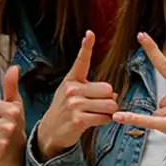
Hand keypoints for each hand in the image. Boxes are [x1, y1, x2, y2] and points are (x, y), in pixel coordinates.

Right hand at [33, 31, 115, 157]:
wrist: (51, 131)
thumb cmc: (65, 110)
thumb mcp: (71, 93)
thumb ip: (92, 89)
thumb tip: (114, 93)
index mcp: (71, 80)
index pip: (81, 60)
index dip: (86, 46)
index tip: (90, 33)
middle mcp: (72, 90)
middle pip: (108, 89)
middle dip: (108, 99)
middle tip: (96, 105)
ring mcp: (74, 105)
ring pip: (110, 104)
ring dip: (109, 111)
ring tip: (96, 114)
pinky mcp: (79, 120)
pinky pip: (105, 117)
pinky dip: (105, 120)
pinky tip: (95, 121)